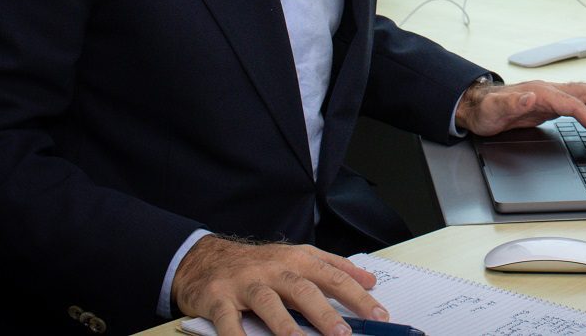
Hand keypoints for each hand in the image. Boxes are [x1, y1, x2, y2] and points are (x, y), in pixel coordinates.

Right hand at [172, 235, 388, 335]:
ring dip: (285, 325)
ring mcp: (246, 283)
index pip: (333, 277)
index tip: (379, 315)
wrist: (207, 259)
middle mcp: (274, 269)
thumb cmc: (260, 263)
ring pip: (268, 302)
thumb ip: (334, 267)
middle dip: (325, 312)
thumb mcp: (299, 257)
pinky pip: (228, 320)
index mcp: (297, 259)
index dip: (357, 296)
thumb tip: (369, 280)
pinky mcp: (219, 299)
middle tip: (344, 334)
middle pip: (303, 289)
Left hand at [456, 79, 585, 145]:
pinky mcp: (549, 105)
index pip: (575, 104)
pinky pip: (577, 106)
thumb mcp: (494, 110)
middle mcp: (549, 91)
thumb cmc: (484, 110)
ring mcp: (550, 96)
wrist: (477, 108)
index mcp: (540, 92)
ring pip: (585, 97)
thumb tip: (530, 97)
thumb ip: (512, 103)